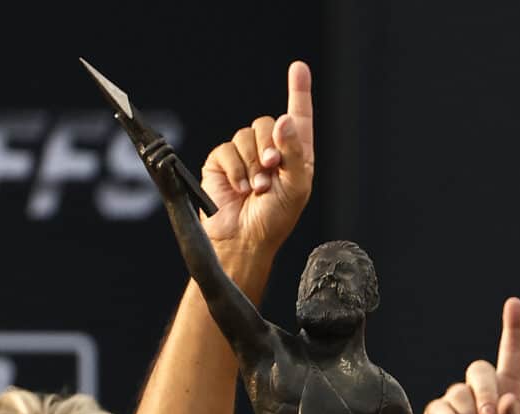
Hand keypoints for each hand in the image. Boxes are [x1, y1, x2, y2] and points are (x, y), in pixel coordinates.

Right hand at [197, 60, 315, 266]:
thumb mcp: (296, 188)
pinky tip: (240, 189)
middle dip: (270, 146)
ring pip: (246, 135)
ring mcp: (243, 155)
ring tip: (257, 188)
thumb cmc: (275, 219)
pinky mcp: (221, 162)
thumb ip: (293, 153)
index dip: (298, 91)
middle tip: (271, 170)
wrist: (245, 240)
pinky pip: (227, 150)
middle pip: (267, 123)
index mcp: (294, 155)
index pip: (297, 117)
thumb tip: (284, 120)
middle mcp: (269, 151)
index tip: (298, 67)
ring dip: (253, 163)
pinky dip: (236, 169)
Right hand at [421, 297, 519, 413]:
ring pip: (461, 394)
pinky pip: (444, 409)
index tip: (514, 303)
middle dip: (487, 394)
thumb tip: (508, 400)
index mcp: (507, 388)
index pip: (511, 354)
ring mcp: (456, 398)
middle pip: (479, 370)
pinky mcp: (436, 411)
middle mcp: (479, 388)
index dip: (513, 329)